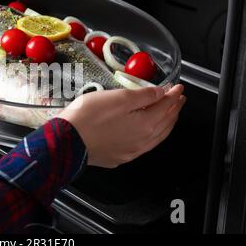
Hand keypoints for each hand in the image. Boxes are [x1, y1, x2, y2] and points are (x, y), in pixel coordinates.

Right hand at [59, 85, 185, 167]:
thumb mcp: (118, 97)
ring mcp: (131, 151)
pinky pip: (144, 146)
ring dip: (166, 123)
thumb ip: (143, 95)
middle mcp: (142, 141)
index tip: (177, 88)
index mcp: (145, 123)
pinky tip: (148, 132)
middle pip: (165, 122)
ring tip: (169, 114)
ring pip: (157, 137)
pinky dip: (153, 136)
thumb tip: (161, 93)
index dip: (173, 95)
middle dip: (174, 109)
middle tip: (178, 99)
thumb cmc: (88, 118)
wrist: (66, 141)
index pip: (166, 106)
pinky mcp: (118, 157)